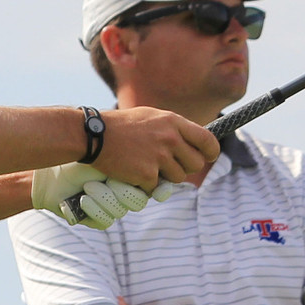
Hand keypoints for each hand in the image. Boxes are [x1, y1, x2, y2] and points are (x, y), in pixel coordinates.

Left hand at [32, 163, 152, 229]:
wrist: (51, 169)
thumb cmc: (81, 156)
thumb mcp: (112, 154)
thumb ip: (138, 160)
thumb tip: (162, 168)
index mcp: (132, 174)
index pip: (156, 187)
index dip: (159, 190)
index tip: (157, 190)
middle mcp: (124, 192)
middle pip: (139, 201)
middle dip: (121, 190)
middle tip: (108, 177)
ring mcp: (111, 207)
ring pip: (121, 211)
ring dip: (103, 197)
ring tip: (87, 186)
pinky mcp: (97, 219)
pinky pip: (106, 220)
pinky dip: (94, 209)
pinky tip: (82, 199)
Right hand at [92, 107, 217, 190]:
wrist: (93, 135)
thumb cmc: (121, 125)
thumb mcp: (151, 117)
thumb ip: (173, 129)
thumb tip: (194, 143)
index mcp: (173, 122)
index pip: (207, 140)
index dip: (211, 152)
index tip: (209, 157)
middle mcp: (169, 138)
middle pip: (196, 164)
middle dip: (185, 168)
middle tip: (169, 166)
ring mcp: (159, 157)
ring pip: (178, 178)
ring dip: (164, 177)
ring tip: (145, 165)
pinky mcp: (147, 174)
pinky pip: (155, 187)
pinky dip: (145, 184)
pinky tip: (132, 171)